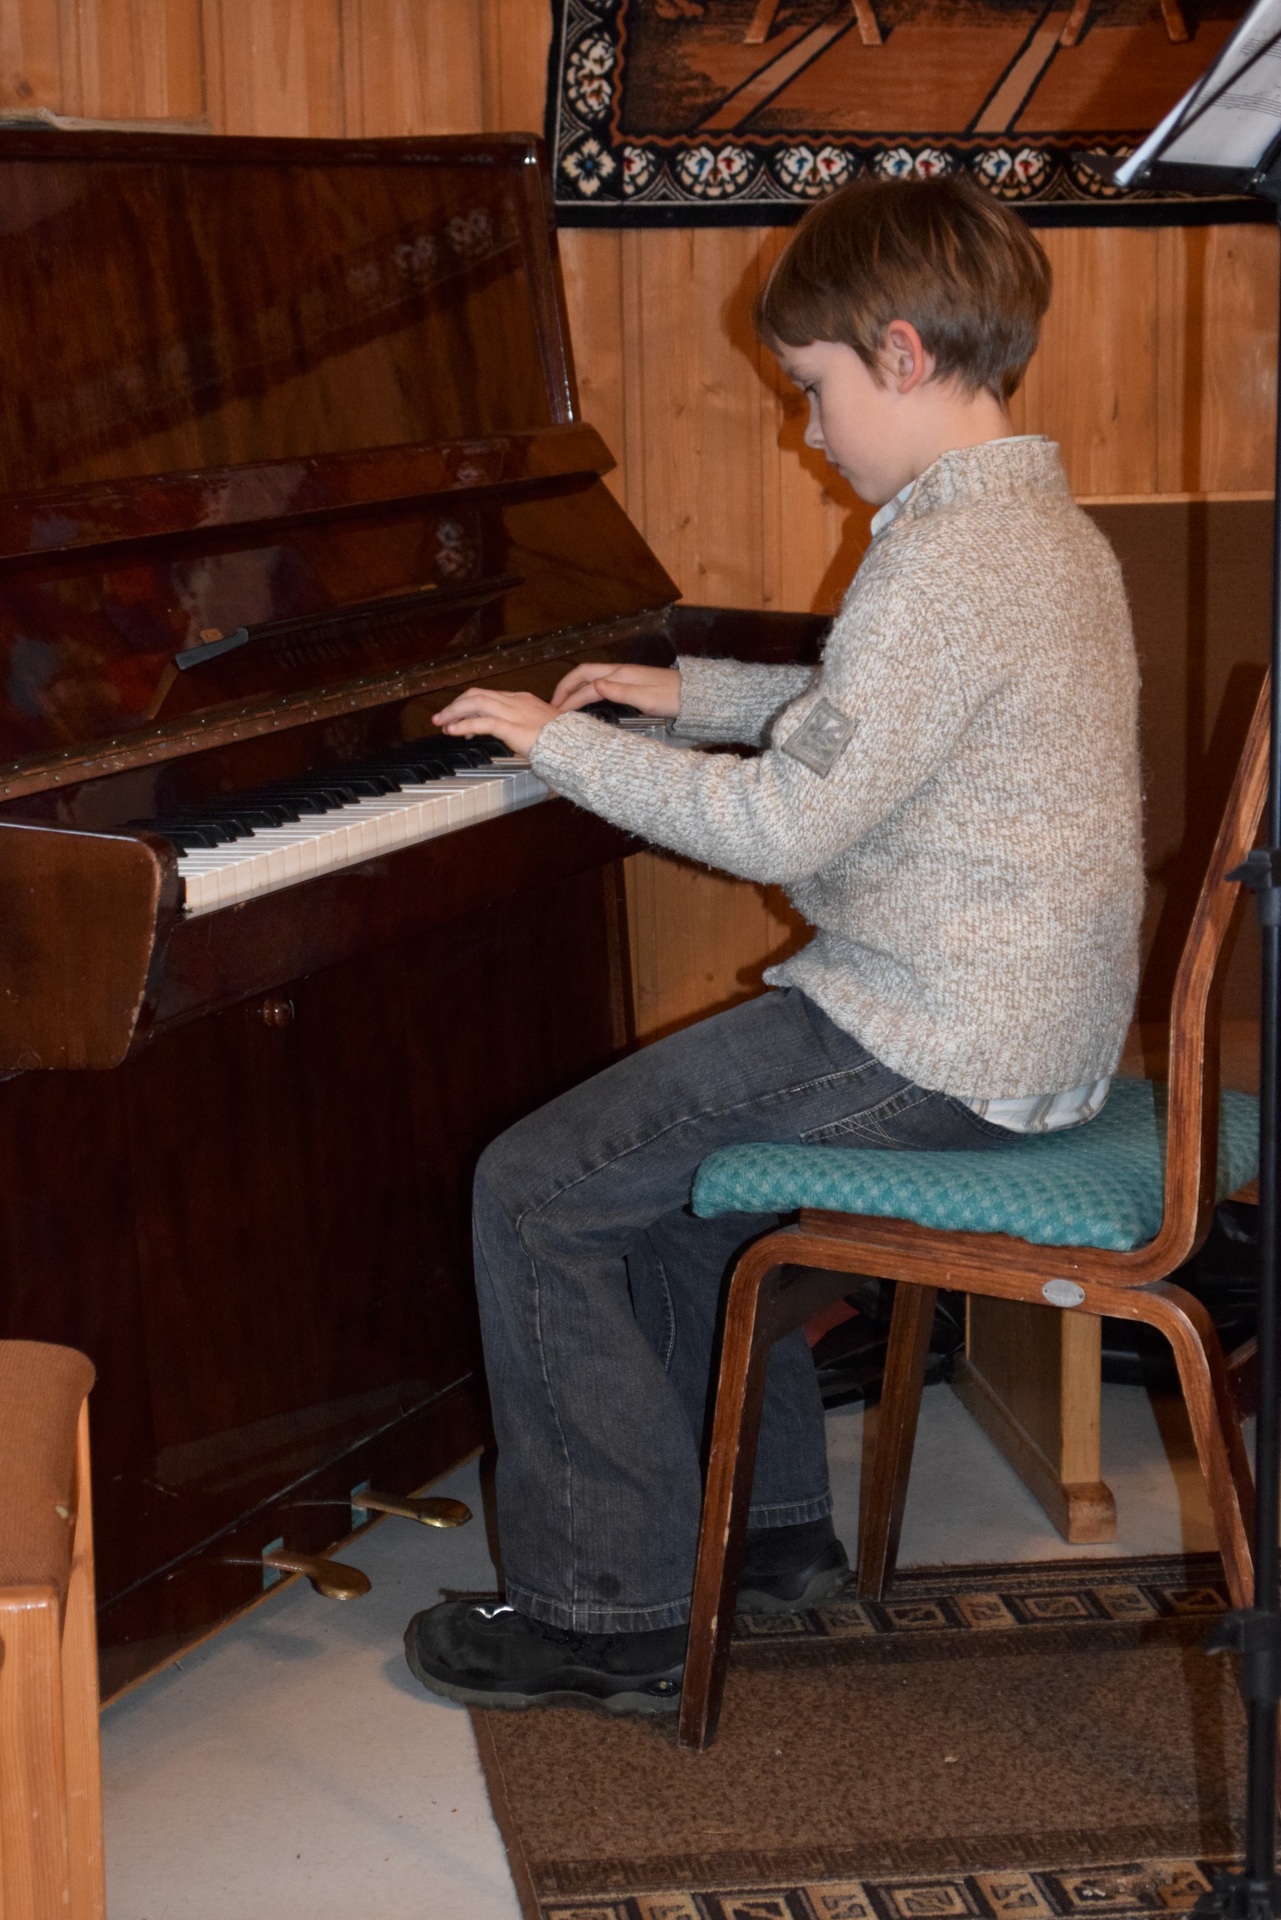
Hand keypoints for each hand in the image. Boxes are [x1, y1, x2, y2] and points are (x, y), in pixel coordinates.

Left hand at [431, 688, 556, 757]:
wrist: (577, 746)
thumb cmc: (563, 741)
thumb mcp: (539, 730)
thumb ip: (521, 730)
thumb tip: (510, 737)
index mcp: (522, 700)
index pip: (488, 696)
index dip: (468, 706)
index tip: (457, 719)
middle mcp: (516, 701)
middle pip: (477, 695)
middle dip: (455, 705)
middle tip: (440, 717)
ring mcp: (514, 712)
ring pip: (475, 703)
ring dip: (454, 712)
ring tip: (441, 723)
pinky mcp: (513, 727)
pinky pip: (482, 723)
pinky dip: (464, 725)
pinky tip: (453, 731)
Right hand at [551, 661, 680, 719]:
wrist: (694, 695)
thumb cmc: (672, 698)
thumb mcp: (647, 698)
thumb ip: (620, 692)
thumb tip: (594, 686)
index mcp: (621, 675)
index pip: (587, 685)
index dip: (570, 697)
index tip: (556, 712)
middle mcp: (619, 672)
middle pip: (583, 673)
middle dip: (565, 687)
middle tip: (552, 704)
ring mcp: (624, 676)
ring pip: (591, 677)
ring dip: (574, 688)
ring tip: (563, 703)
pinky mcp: (630, 682)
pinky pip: (600, 683)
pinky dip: (586, 690)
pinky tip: (586, 701)